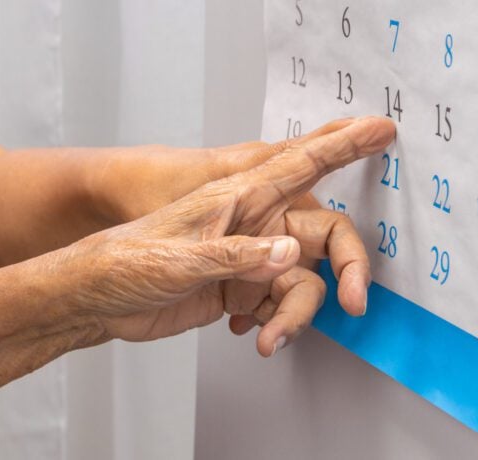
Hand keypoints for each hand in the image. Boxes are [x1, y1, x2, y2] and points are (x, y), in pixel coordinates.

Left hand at [61, 117, 394, 355]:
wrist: (97, 300)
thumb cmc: (125, 260)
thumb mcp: (179, 257)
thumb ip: (236, 257)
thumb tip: (289, 255)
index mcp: (237, 197)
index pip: (301, 164)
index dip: (345, 145)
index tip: (381, 130)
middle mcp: (250, 224)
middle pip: (322, 237)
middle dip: (346, 269)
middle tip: (355, 302)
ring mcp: (246, 259)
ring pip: (302, 281)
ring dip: (296, 313)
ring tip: (269, 337)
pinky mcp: (237, 290)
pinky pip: (279, 305)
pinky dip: (276, 323)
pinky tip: (250, 333)